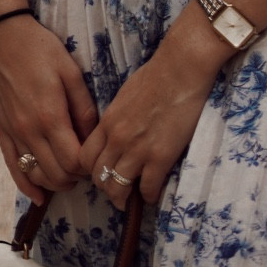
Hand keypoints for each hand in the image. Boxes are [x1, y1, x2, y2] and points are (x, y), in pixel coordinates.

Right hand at [0, 13, 97, 201]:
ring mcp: (12, 133)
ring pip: (36, 175)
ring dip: (55, 182)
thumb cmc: (41, 49)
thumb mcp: (71, 72)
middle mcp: (29, 130)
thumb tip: (93, 137)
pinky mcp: (1, 130)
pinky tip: (38, 195)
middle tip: (88, 169)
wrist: (3, 36)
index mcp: (50, 116)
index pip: (74, 161)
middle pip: (56, 174)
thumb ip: (84, 108)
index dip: (89, 166)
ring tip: (70, 176)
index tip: (97, 158)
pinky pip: (13, 167)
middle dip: (75, 178)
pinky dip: (27, 185)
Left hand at [79, 6, 226, 207]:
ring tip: (131, 198)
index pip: (86, 158)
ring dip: (123, 197)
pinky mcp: (160, 157)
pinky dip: (149, 197)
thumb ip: (116, 118)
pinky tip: (153, 194)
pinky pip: (148, 189)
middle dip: (106, 187)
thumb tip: (115, 132)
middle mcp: (118, 139)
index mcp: (108, 122)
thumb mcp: (125, 95)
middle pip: (99, 177)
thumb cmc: (156, 75)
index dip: (91, 171)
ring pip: (118, 189)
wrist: (181, 69)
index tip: (101, 173)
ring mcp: (138, 150)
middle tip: (117, 188)